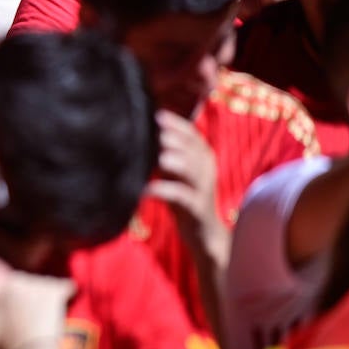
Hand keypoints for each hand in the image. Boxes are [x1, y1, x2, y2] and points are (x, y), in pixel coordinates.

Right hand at [0, 253, 71, 348]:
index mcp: (6, 286)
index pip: (6, 286)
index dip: (6, 301)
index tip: (8, 317)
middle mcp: (25, 281)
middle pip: (24, 285)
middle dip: (23, 298)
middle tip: (24, 320)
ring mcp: (44, 288)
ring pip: (41, 286)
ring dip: (41, 296)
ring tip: (39, 316)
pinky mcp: (60, 297)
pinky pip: (64, 286)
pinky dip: (65, 289)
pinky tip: (68, 294)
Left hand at [147, 110, 221, 245]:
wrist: (203, 233)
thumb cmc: (184, 197)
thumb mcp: (177, 172)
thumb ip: (167, 153)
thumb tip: (142, 131)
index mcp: (203, 158)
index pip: (193, 136)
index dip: (178, 124)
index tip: (158, 115)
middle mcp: (206, 171)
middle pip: (194, 151)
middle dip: (177, 140)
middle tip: (159, 135)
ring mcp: (203, 190)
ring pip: (193, 172)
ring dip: (177, 163)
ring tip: (160, 159)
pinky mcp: (197, 209)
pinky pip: (183, 198)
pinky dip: (166, 191)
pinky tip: (148, 189)